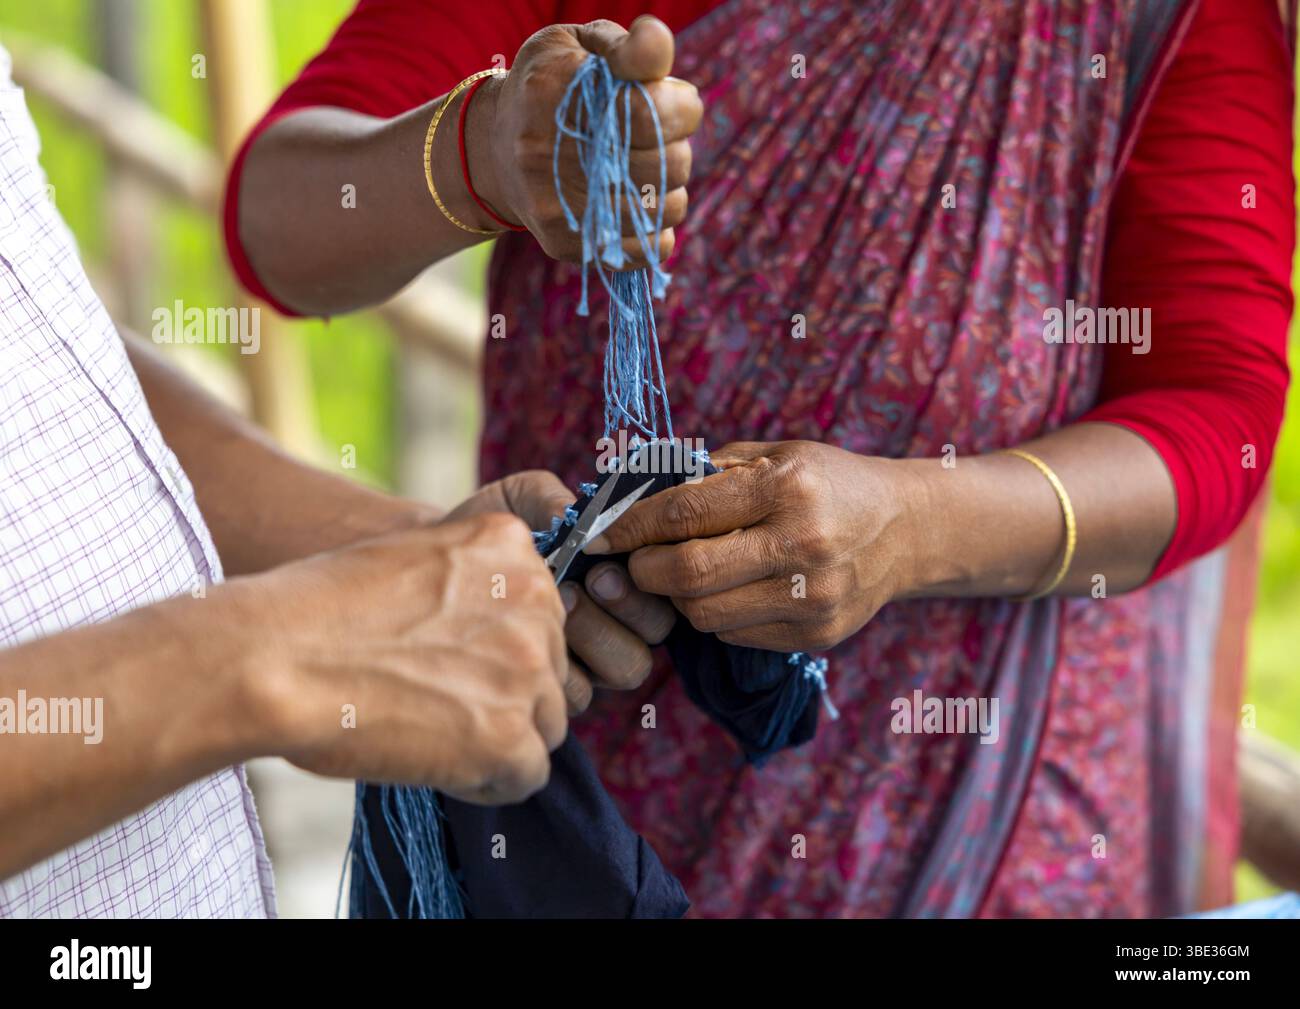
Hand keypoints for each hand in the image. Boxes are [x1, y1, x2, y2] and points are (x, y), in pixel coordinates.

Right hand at [253, 513, 567, 805]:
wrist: (274, 656)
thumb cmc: (321, 609)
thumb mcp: (414, 556)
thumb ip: (473, 582)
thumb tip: (499, 635)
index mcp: (510, 545)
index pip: (545, 613)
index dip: (500, 647)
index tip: (453, 661)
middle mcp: (534, 600)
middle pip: (552, 669)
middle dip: (506, 692)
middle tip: (438, 701)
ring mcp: (527, 668)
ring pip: (546, 723)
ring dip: (500, 736)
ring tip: (432, 732)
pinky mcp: (509, 734)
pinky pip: (528, 774)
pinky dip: (488, 780)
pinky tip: (438, 764)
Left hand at [450, 470, 675, 711]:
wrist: (429, 560)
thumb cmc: (484, 526)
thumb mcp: (522, 499)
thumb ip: (556, 500)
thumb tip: (588, 522)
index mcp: (620, 579)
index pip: (661, 592)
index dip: (643, 584)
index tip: (601, 565)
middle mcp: (614, 625)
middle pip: (652, 637)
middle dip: (622, 612)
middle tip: (581, 587)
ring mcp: (589, 664)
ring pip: (625, 669)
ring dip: (594, 639)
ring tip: (551, 607)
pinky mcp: (556, 695)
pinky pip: (579, 694)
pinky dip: (557, 669)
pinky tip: (520, 641)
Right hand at [471, 16, 701, 264]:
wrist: (492, 151)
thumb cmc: (551, 87)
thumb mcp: (576, 47)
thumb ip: (624, 45)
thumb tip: (657, 41)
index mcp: (555, 90)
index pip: (649, 111)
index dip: (681, 105)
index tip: (675, 98)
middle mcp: (549, 153)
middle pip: (668, 163)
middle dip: (676, 145)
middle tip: (654, 136)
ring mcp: (558, 206)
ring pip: (667, 208)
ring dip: (669, 187)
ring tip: (642, 168)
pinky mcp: (568, 245)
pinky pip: (651, 248)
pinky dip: (656, 227)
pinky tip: (634, 203)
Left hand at [587, 442, 916, 652]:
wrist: (908, 529)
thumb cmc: (829, 482)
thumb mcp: (776, 455)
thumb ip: (707, 473)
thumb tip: (631, 494)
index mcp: (788, 487)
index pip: (684, 513)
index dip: (630, 527)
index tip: (599, 534)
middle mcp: (804, 543)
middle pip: (688, 574)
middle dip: (644, 570)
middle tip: (634, 561)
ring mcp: (814, 596)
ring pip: (704, 614)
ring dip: (678, 597)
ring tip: (684, 573)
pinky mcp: (817, 634)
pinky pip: (734, 634)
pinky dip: (716, 614)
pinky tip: (729, 590)